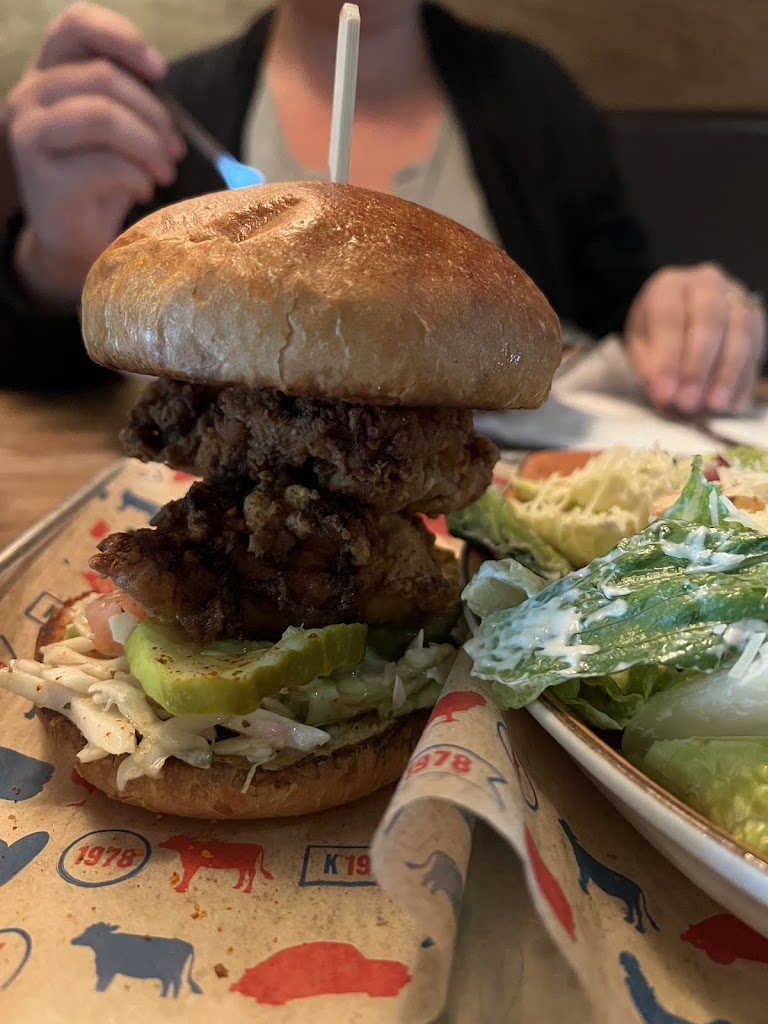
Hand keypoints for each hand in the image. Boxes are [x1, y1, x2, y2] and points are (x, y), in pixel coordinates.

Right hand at [6, 2, 184, 303]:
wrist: (78, 240)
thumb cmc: (104, 181)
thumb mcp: (119, 132)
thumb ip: (130, 100)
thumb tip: (161, 79)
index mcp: (49, 76)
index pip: (75, 26)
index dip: (121, 37)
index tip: (160, 70)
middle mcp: (29, 98)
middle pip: (102, 77)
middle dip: (153, 113)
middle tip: (177, 149)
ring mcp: (30, 137)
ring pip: (102, 117)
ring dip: (149, 145)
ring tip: (165, 172)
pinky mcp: (44, 178)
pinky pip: (106, 164)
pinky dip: (138, 178)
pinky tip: (143, 191)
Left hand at [625, 263, 765, 414]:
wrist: (677, 315)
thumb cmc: (653, 332)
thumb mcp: (639, 346)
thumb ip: (650, 367)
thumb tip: (666, 396)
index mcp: (668, 285)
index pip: (670, 317)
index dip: (668, 358)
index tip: (665, 393)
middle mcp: (706, 282)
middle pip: (709, 320)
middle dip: (699, 366)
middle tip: (688, 402)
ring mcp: (736, 296)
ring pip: (741, 331)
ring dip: (728, 373)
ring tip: (714, 405)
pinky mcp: (756, 317)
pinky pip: (757, 346)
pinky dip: (745, 378)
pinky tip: (733, 403)